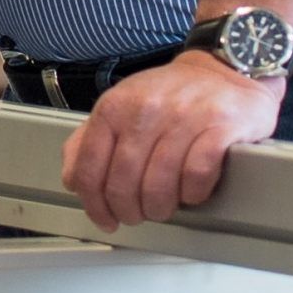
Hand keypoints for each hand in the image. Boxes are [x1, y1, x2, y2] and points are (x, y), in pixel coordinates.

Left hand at [62, 52, 283, 231]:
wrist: (220, 72)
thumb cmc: (167, 96)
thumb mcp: (119, 107)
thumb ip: (89, 140)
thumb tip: (72, 180)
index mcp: (113, 107)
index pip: (89, 166)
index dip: (94, 204)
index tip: (105, 219)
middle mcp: (145, 110)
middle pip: (123, 182)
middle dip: (129, 211)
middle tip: (137, 215)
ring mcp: (183, 117)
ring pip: (159, 185)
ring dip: (160, 208)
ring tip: (162, 207)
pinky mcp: (218, 126)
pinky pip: (197, 175)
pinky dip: (192, 193)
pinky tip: (190, 191)